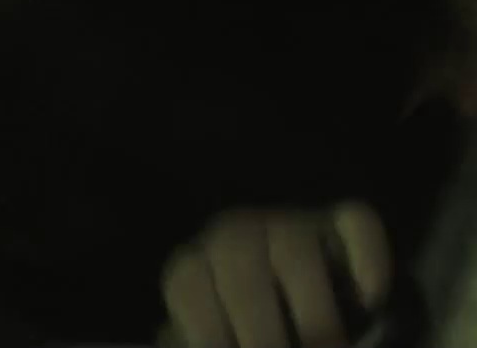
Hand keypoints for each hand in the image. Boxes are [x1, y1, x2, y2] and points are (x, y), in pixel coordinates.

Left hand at [158, 203, 389, 347]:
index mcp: (193, 270)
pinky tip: (369, 300)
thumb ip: (221, 342)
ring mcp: (288, 223)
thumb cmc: (244, 332)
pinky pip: (355, 223)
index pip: (187, 288)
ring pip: (294, 246)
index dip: (207, 333)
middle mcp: (234, 236)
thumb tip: (216, 347)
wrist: (295, 305)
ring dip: (313, 311)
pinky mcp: (341, 221)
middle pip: (239, 267)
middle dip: (261, 330)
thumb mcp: (226, 339)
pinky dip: (367, 258)